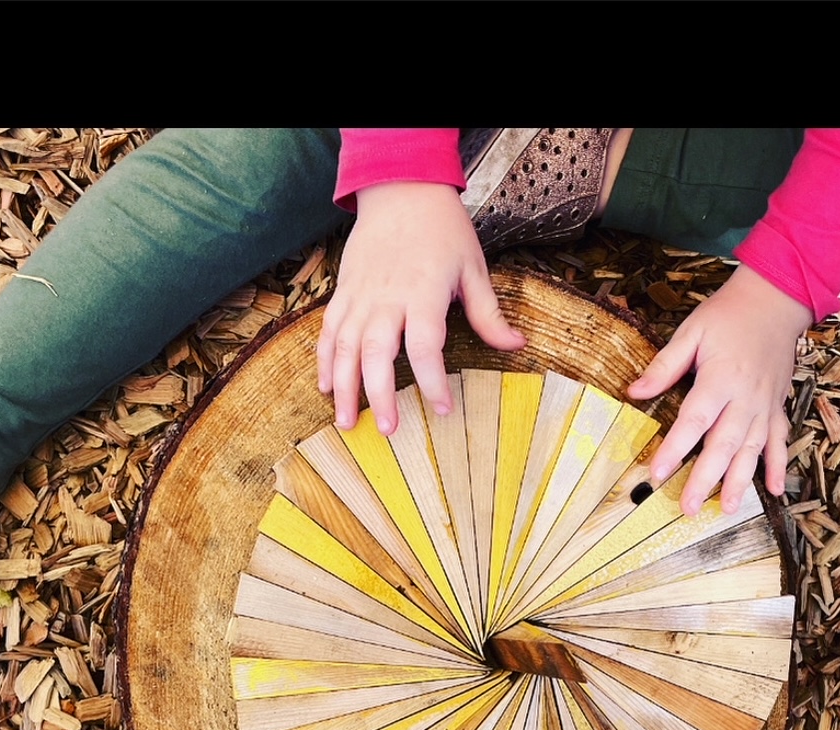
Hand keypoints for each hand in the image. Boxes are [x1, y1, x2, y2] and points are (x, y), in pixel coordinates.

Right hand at [317, 182, 524, 433]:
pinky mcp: (343, 292)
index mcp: (423, 293)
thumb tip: (516, 345)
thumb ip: (489, 314)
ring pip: (344, 348)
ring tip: (348, 423)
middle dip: (379, 395)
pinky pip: (328, 332)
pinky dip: (324, 362)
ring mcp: (360, 296)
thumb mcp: (474, 268)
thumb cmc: (442, 229)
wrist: (401, 189)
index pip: (425, 347)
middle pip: (376, 354)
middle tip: (388, 430)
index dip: (433, 382)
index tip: (444, 409)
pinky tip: (326, 389)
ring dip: (344, 388)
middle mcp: (386, 298)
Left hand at [628, 264, 813, 515]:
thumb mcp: (691, 332)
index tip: (657, 472)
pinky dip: (779, 465)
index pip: (694, 420)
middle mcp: (745, 397)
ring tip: (727, 508)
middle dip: (706, 478)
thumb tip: (633, 391)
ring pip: (752, 449)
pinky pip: (779, 440)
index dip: (676, 448)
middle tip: (688, 507)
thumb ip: (664, 366)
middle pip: (724, 443)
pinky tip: (775, 491)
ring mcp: (765, 404)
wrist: (777, 299)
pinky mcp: (778, 405)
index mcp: (720, 378)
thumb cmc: (728, 315)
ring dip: (741, 481)